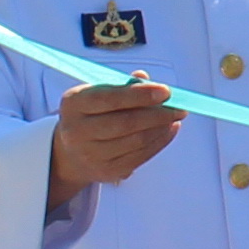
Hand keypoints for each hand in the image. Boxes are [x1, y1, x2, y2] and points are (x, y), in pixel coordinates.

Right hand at [50, 76, 184, 193]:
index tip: (165, 91)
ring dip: (161, 128)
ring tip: (175, 116)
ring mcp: (91, 154)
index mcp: (74, 104)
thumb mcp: (96, 93)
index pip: (109, 98)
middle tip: (178, 106)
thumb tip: (144, 77)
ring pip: (136, 141)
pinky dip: (160, 142)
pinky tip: (169, 130)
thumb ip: (121, 85)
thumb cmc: (90, 115)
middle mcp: (77, 131)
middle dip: (157, 114)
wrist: (70, 154)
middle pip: (125, 123)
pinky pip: (140, 156)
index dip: (139, 95)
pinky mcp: (107, 171)